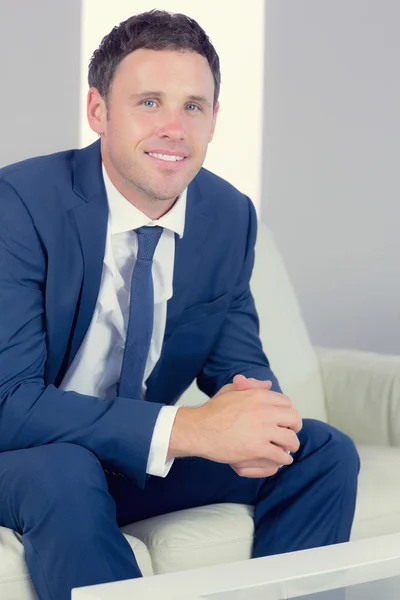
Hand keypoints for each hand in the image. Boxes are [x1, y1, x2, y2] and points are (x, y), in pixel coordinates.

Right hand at [170, 374, 301, 474]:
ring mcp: (263, 431)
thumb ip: (251, 386)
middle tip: (291, 434)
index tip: (286, 420)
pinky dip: (283, 459)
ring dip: (291, 445)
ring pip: (291, 440)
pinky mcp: (258, 449)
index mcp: (259, 396)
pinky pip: (280, 455)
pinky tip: (281, 459)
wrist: (199, 429)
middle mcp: (265, 411)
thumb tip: (268, 384)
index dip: (289, 412)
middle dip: (295, 427)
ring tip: (287, 449)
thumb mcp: (231, 390)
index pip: (287, 403)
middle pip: (294, 419)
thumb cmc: (213, 410)